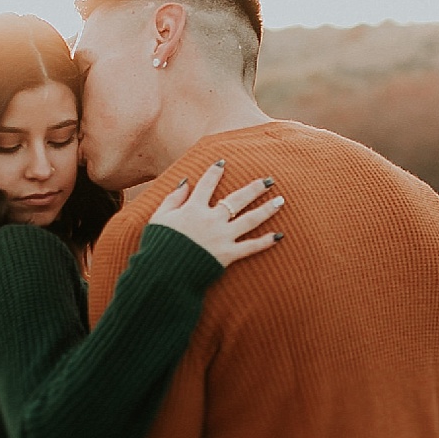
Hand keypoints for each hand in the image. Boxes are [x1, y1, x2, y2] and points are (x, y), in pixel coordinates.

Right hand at [149, 161, 283, 267]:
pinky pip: (250, 247)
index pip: (206, 184)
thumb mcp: (159, 218)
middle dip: (254, 188)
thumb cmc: (158, 245)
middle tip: (269, 180)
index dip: (214, 173)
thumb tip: (185, 182)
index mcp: (193, 208)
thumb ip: (173, 199)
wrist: (164, 273)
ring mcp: (222, 236)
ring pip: (250, 220)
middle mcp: (211, 219)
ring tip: (280, 201)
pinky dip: (265, 242)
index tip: (222, 163)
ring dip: (266, 209)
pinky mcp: (228, 255)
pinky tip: (279, 235)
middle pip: (237, 199)